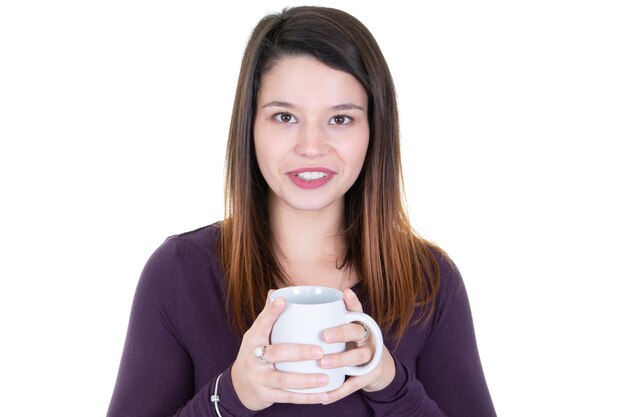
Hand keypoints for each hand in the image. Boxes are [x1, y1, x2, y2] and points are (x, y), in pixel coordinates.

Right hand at [231, 292, 330, 410]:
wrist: (239, 386)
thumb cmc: (254, 354)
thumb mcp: (256, 336)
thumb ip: (268, 317)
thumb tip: (276, 291)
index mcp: (252, 340)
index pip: (261, 324)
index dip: (271, 313)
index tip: (283, 301)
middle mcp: (253, 359)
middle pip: (276, 354)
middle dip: (298, 353)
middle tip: (319, 351)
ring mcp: (258, 379)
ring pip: (284, 380)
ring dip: (306, 380)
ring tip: (325, 377)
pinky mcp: (266, 395)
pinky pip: (288, 397)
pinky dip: (307, 398)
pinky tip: (324, 395)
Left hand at [319, 288, 395, 403]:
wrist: (379, 368)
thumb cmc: (353, 344)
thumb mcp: (346, 328)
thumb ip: (327, 316)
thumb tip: (283, 295)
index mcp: (360, 324)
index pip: (357, 310)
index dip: (352, 302)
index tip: (344, 294)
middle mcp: (368, 337)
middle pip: (356, 332)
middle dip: (341, 333)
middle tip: (324, 336)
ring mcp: (372, 356)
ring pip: (357, 357)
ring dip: (340, 360)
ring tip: (323, 364)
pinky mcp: (371, 375)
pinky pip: (356, 383)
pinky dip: (340, 390)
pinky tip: (325, 396)